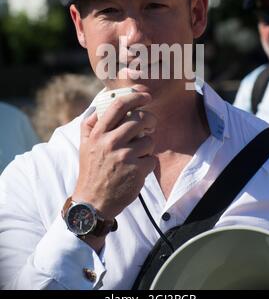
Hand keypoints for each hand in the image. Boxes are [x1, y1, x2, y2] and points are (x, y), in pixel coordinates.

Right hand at [72, 88, 156, 220]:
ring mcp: (125, 157)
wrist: (93, 203)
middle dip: (150, 120)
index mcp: (98, 134)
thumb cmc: (91, 170)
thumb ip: (90, 124)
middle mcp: (111, 142)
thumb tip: (99, 105)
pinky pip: (152, 158)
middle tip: (150, 124)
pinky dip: (148, 162)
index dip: (135, 96)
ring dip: (147, 145)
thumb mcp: (84, 145)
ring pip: (149, 140)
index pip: (119, 105)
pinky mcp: (137, 171)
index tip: (145, 95)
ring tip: (137, 154)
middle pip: (140, 119)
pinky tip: (137, 169)